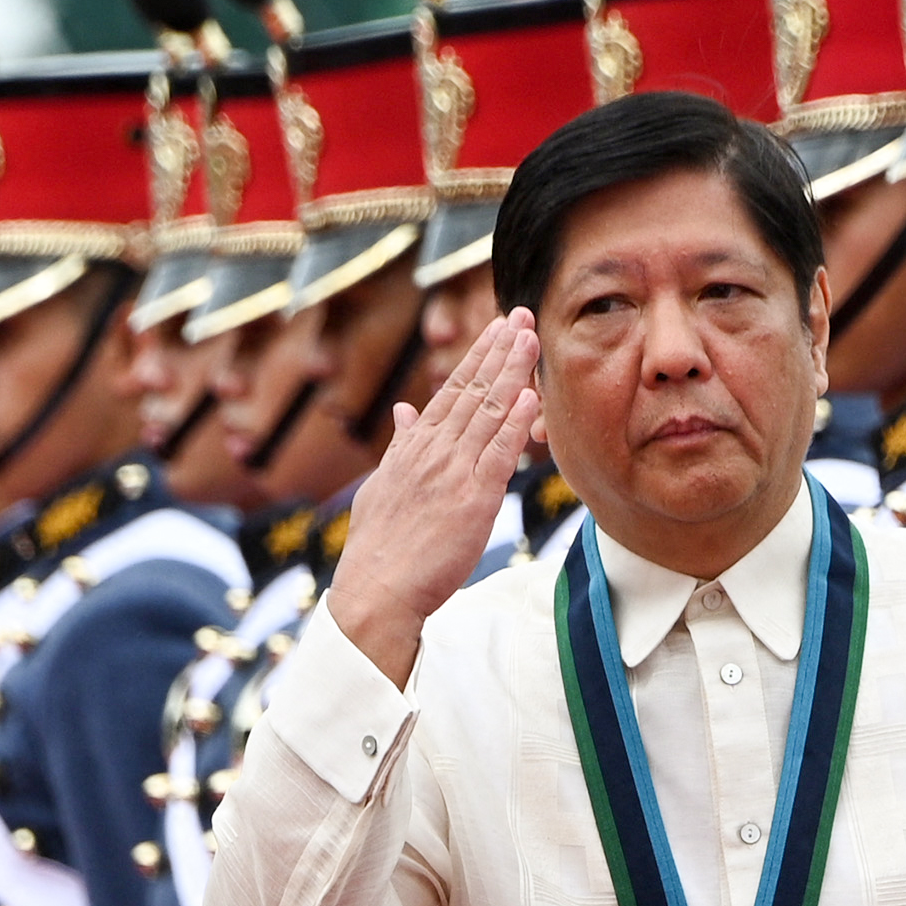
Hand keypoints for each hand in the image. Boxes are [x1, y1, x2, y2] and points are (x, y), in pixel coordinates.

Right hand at [327, 308, 544, 687]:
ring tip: (530, 338)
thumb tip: (403, 412)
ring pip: (487, 412)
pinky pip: (498, 455)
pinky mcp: (472, 501)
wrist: (376, 590)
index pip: (450, 390)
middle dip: (499, 350)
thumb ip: (399, 446)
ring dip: (511, 372)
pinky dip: (515, 424)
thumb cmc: (379, 547)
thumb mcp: (382, 486)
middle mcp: (433, 452)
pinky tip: (530, 397)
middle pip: (472, 390)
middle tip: (521, 316)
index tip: (497, 329)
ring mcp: (452, 473)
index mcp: (413, 447)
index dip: (478, 357)